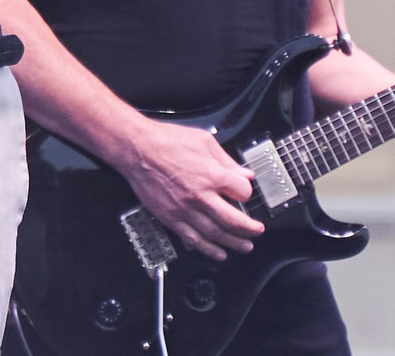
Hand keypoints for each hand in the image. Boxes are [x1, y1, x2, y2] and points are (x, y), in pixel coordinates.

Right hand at [117, 117, 263, 260]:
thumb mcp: (203, 140)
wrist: (137, 150)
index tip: (246, 193)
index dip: (248, 193)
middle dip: (249, 229)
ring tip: (245, 246)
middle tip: (257, 231)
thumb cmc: (166, 141)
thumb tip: (244, 173)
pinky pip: (193, 239)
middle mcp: (200, 195)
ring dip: (234, 243)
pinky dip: (208, 249)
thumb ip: (226, 160)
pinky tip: (218, 253)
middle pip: (233, 220)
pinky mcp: (171, 218)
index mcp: (210, 174)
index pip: (242, 192)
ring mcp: (184, 209)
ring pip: (215, 234)